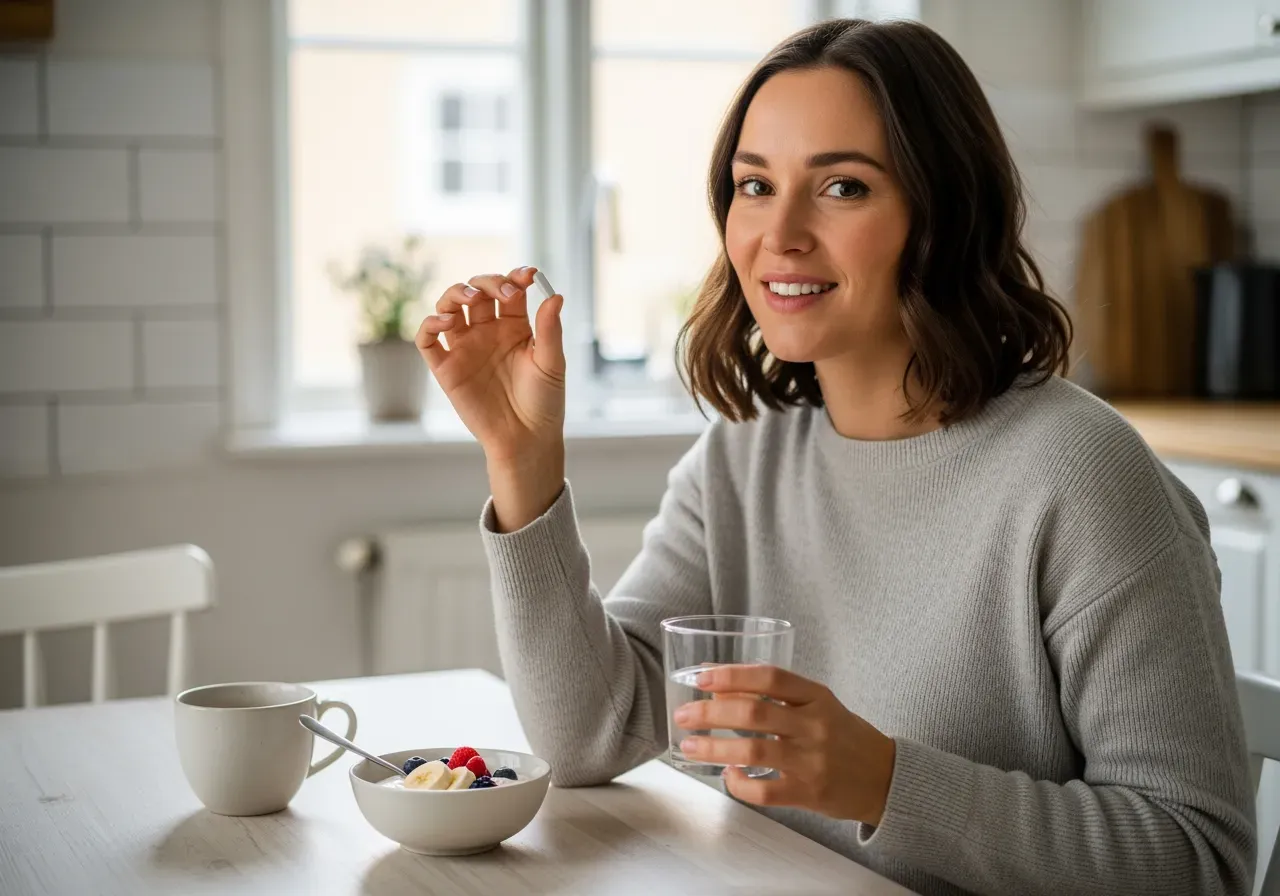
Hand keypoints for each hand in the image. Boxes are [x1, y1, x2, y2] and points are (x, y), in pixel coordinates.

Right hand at [415, 266, 565, 465]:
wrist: (525, 439)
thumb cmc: (543, 402)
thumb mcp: (551, 363)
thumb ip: (549, 329)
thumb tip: (555, 295)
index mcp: (515, 326)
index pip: (509, 290)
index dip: (515, 277)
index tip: (528, 275)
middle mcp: (487, 332)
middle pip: (478, 291)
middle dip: (488, 282)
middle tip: (503, 292)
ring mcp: (465, 347)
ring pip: (449, 306)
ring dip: (455, 293)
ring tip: (471, 299)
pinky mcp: (445, 367)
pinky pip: (427, 340)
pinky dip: (429, 324)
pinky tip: (445, 321)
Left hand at [673, 665, 896, 825]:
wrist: (885, 776)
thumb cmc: (842, 735)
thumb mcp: (819, 704)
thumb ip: (778, 697)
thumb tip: (720, 692)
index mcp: (817, 696)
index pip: (770, 678)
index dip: (732, 675)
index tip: (702, 678)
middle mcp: (815, 725)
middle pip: (754, 713)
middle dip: (711, 713)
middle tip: (684, 715)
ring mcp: (812, 761)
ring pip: (754, 751)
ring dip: (715, 748)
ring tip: (690, 747)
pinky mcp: (809, 793)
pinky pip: (766, 792)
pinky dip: (740, 785)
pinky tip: (727, 776)